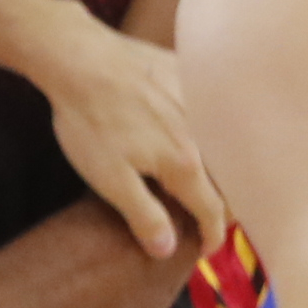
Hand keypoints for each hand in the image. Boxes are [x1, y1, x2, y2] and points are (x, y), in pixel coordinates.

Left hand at [26, 9, 218, 261]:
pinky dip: (212, 127)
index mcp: (185, 163)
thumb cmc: (89, 121)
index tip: (206, 250)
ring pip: (224, 143)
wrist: (79, 56)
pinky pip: (212, 107)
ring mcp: (198, 99)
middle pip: (228, 180)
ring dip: (221, 167)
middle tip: (209, 219)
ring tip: (206, 180)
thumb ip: (144, 216)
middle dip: (223, 205)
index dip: (212, 237)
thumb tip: (168, 249)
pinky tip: (197, 128)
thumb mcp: (110, 180)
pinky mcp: (186, 73)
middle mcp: (203, 132)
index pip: (213, 211)